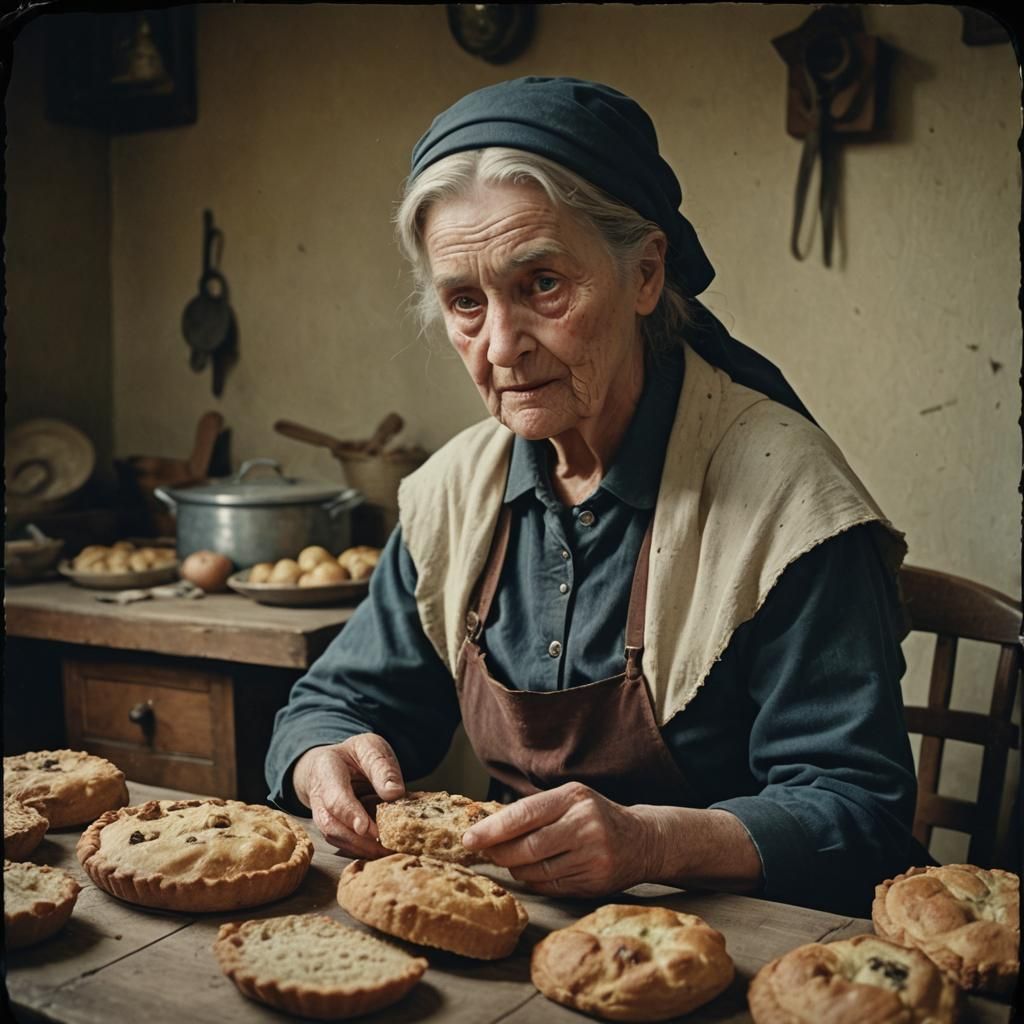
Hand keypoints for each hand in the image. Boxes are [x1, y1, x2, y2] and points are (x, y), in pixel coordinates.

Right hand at [291, 735, 404, 857]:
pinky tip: (382, 849)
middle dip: (357, 838)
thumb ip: (381, 767)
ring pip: (336, 838)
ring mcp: (322, 815)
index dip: (349, 813)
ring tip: (388, 849)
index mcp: (326, 769)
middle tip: (384, 845)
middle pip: (330, 824)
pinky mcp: (331, 829)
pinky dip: (362, 849)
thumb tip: (394, 793)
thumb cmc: (354, 754)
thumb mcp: (370, 747)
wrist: (333, 763)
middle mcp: (318, 796)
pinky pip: (343, 843)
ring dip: (361, 848)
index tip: (364, 828)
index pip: (334, 795)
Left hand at [461, 782, 654, 897]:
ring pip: (536, 870)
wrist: (643, 840)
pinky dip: (534, 880)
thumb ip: (534, 810)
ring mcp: (592, 856)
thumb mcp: (570, 799)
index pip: (524, 815)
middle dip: (499, 852)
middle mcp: (585, 826)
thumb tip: (486, 823)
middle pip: (527, 847)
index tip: (468, 838)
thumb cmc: (595, 816)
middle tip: (483, 852)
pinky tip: (531, 871)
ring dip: (515, 867)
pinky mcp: (594, 882)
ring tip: (510, 858)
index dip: (492, 829)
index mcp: (574, 798)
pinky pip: (550, 886)